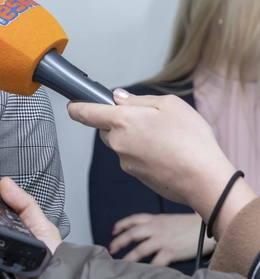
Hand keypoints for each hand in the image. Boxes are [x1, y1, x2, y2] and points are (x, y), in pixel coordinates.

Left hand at [67, 90, 257, 237]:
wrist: (204, 179)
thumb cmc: (192, 141)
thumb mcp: (170, 105)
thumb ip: (139, 100)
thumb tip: (119, 99)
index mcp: (122, 121)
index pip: (84, 113)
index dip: (76, 106)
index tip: (74, 104)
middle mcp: (118, 142)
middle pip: (105, 129)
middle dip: (119, 122)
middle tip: (147, 120)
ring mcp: (125, 161)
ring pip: (120, 144)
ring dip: (133, 138)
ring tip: (163, 138)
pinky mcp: (134, 174)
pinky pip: (132, 158)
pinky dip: (144, 153)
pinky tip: (166, 152)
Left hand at [109, 213, 212, 264]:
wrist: (210, 225)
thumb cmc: (191, 225)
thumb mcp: (171, 219)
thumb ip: (158, 224)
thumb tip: (146, 231)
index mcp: (156, 219)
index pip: (133, 220)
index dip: (121, 225)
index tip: (112, 231)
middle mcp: (156, 228)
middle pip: (132, 234)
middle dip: (119, 242)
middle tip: (110, 249)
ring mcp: (163, 240)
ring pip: (140, 249)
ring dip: (129, 257)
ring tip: (120, 263)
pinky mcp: (171, 251)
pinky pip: (156, 262)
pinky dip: (148, 268)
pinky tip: (142, 273)